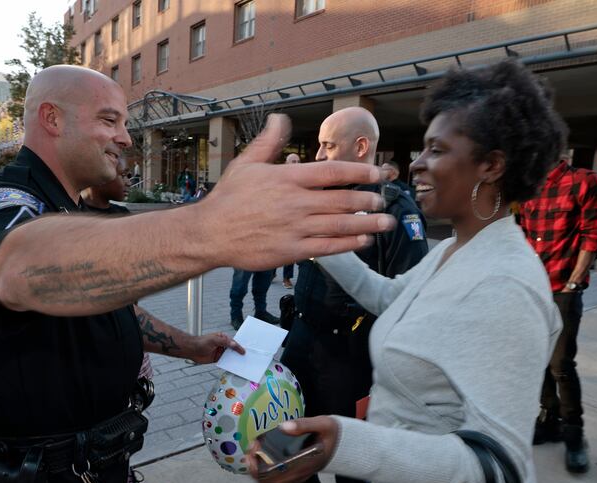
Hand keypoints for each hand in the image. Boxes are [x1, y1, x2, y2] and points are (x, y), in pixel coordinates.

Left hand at [184, 332, 244, 363]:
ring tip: (241, 363)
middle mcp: (222, 344)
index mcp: (222, 338)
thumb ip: (224, 342)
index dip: (238, 347)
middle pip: (233, 349)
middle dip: (238, 353)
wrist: (191, 350)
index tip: (243, 351)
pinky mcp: (217, 359)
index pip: (233, 342)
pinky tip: (233, 366)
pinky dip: (229, 364)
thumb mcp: (213, 340)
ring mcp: (220, 352)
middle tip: (245, 357)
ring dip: (234, 359)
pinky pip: (225, 361)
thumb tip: (234, 344)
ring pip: (230, 356)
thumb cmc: (201, 342)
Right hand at [195, 114, 395, 270]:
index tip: (377, 174)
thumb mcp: (246, 164)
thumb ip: (269, 142)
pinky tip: (364, 240)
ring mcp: (295, 228)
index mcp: (288, 178)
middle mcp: (296, 202)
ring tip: (386, 222)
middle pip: (343, 200)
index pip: (333, 172)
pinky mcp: (292, 251)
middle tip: (384, 200)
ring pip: (341, 224)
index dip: (360, 172)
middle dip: (369, 200)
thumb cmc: (228, 198)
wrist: (210, 233)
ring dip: (368, 223)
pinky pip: (328, 247)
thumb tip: (279, 118)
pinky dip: (349, 243)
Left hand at [247, 416, 338, 482]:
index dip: (259, 466)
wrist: (345, 443)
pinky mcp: (296, 473)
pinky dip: (264, 472)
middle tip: (251, 449)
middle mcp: (299, 474)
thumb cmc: (332, 433)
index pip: (275, 477)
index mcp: (304, 465)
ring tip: (253, 452)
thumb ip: (303, 424)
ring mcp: (297, 476)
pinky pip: (276, 480)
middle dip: (253, 468)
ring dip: (257, 471)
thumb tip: (283, 426)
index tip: (255, 447)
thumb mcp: (322, 424)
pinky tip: (261, 456)